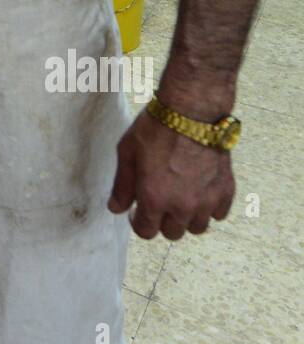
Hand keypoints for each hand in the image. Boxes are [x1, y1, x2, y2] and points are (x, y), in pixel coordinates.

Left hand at [108, 107, 234, 239]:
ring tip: (181, 197)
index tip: (137, 210)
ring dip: (187, 218)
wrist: (193, 110)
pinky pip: (219, 213)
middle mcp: (182, 206)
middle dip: (162, 220)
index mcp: (154, 198)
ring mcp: (207, 200)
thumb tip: (116, 208)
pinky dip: (210, 207)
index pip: (146, 232)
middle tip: (159, 201)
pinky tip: (200, 190)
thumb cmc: (156, 127)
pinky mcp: (226, 190)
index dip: (137, 222)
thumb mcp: (127, 153)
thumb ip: (122, 185)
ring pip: (197, 228)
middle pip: (172, 233)